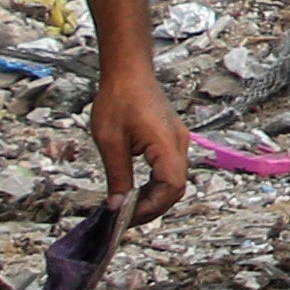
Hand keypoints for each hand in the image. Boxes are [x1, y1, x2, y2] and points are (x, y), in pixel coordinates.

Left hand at [97, 68, 191, 230]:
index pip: (170, 187)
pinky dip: (156, 184)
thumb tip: (118, 207)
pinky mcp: (172, 139)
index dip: (151, 208)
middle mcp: (179, 144)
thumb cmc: (118, 100)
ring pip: (174, 181)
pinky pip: (170, 169)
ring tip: (129, 207)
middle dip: (153, 207)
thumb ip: (117, 177)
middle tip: (125, 218)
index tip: (126, 218)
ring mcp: (178, 141)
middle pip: (176, 188)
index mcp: (166, 144)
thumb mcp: (110, 142)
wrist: (128, 71)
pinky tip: (137, 189)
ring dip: (155, 197)